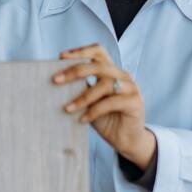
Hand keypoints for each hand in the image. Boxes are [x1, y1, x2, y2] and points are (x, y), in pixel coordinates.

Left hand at [51, 43, 156, 170]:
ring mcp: (131, 87)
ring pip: (105, 84)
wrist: (125, 140)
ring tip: (67, 108)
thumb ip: (80, 88)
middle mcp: (123, 75)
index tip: (61, 57)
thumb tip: (56, 80)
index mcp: (111, 71)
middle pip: (99, 65)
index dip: (81, 51)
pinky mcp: (135, 102)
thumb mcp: (89, 101)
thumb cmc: (105, 119)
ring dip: (83, 97)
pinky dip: (94, 111)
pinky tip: (83, 119)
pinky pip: (112, 102)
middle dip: (75, 71)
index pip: (98, 51)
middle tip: (56, 80)